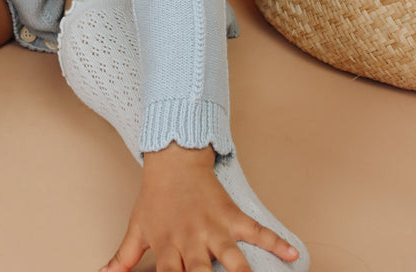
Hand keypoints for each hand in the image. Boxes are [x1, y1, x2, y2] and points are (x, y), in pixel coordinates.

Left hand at [100, 143, 298, 271]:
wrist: (173, 159)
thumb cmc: (155, 198)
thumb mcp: (137, 227)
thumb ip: (124, 257)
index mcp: (169, 247)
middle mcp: (192, 240)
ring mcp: (215, 228)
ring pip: (233, 257)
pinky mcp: (232, 216)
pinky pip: (257, 230)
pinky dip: (276, 242)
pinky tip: (292, 254)